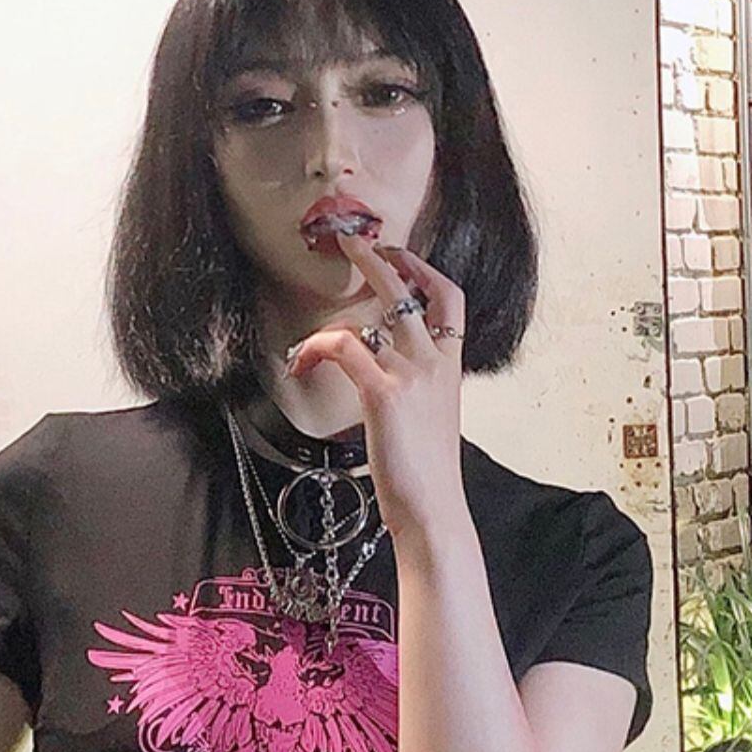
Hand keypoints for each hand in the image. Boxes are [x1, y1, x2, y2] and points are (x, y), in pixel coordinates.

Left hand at [286, 230, 467, 540]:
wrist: (434, 511)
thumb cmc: (428, 476)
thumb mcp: (434, 423)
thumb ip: (420, 392)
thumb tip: (390, 378)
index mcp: (451, 369)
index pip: (449, 299)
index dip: (423, 270)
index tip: (399, 255)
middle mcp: (436, 363)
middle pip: (410, 290)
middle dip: (378, 258)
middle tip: (349, 240)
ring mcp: (413, 375)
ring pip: (375, 313)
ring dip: (336, 309)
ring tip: (310, 325)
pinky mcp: (384, 394)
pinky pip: (344, 347)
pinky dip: (316, 347)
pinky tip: (299, 363)